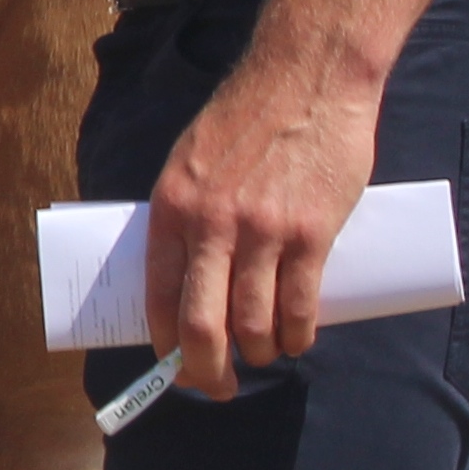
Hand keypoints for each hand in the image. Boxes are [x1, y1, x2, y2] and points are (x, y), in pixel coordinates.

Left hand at [143, 46, 376, 397]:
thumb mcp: (189, 163)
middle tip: (216, 388)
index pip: (156, 297)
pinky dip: (296, 334)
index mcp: (170, 210)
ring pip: (253, 322)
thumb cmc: (244, 123)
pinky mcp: (312, 232)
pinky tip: (295, 341)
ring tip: (263, 356)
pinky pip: (300, 304)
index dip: (164, 345)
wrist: (304, 81)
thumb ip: (184, 214)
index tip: (172, 368)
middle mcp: (210, 226)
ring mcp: (262, 232)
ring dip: (258, 353)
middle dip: (206, 371)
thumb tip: (183, 271)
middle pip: (202, 324)